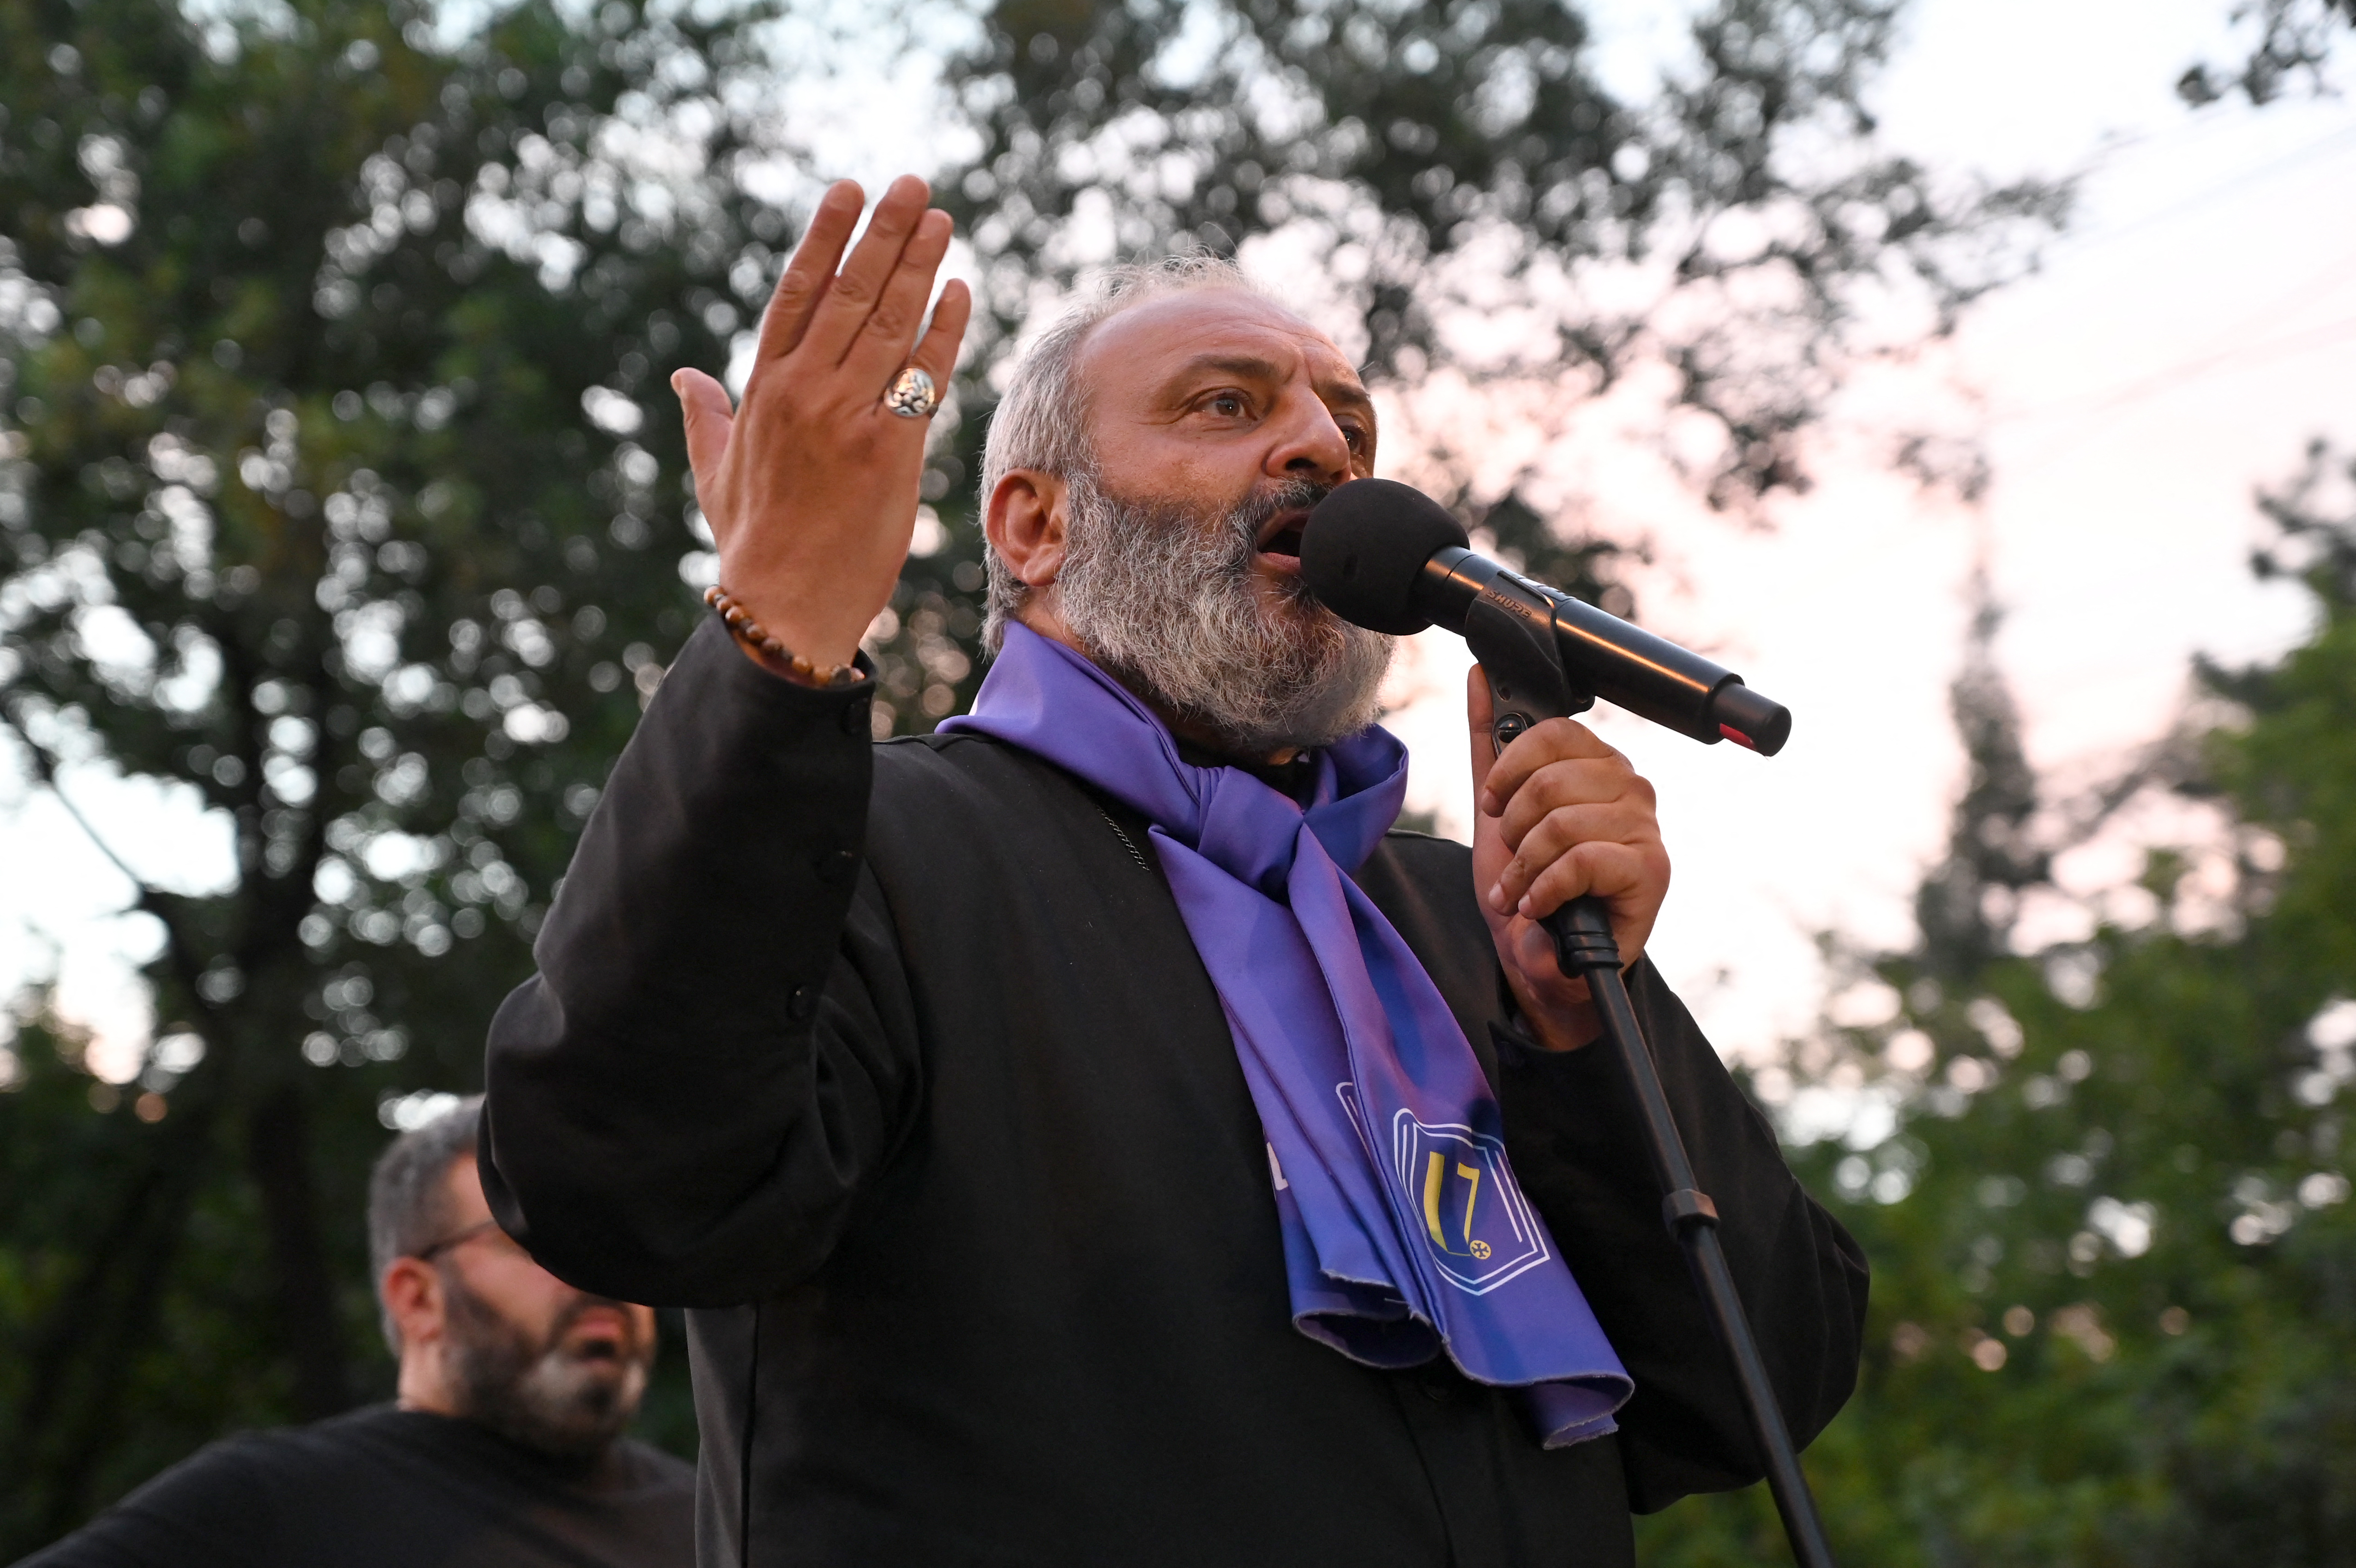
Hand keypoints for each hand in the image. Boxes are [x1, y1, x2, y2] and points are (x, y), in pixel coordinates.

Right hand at [672, 175, 972, 670]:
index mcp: (761, 391)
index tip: (847, 191)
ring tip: (942, 219)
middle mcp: (803, 394)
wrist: (784, 608)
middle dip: (884, 233)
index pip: (796, 294)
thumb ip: (706, 418)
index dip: (824, 237)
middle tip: (914, 184)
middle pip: (850, 294)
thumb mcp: (714, 474)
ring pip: (889, 324)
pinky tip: (959, 291)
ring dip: (919, 265)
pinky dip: (943, 332)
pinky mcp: (889, 452)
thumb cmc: (751, 544)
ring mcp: (847, 419)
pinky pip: (924, 378)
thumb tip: (686, 375)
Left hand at [1466, 669, 1670, 1050]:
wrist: (1544, 958)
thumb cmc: (1527, 884)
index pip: (1554, 731)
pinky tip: (1540, 906)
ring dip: (1526, 867)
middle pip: (1552, 779)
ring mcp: (1645, 828)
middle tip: (1513, 860)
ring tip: (1521, 891)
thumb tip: (1479, 676)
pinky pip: (1582, 860)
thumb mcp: (1497, 811)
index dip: (1510, 768)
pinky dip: (1545, 890)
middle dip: (1514, 830)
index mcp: (1597, 764)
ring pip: (1563, 822)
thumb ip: (1490, 742)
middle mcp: (1629, 787)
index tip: (1494, 805)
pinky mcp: (1650, 869)